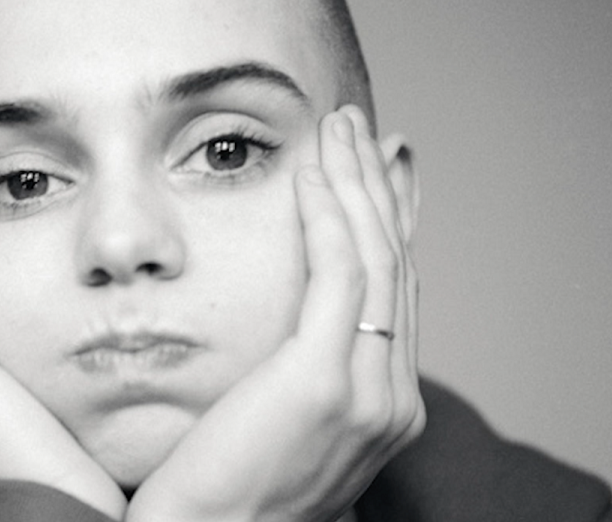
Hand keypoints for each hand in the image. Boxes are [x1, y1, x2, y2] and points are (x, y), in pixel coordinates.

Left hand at [126, 105, 424, 521]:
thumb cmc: (217, 497)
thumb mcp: (272, 429)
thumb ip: (295, 379)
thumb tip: (284, 334)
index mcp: (383, 411)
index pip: (394, 296)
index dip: (390, 225)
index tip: (380, 174)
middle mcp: (391, 401)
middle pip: (394, 268)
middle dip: (378, 189)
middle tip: (360, 131)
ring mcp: (368, 394)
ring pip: (374, 259)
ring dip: (356, 182)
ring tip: (339, 128)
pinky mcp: (325, 382)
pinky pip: (336, 273)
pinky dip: (329, 213)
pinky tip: (313, 172)